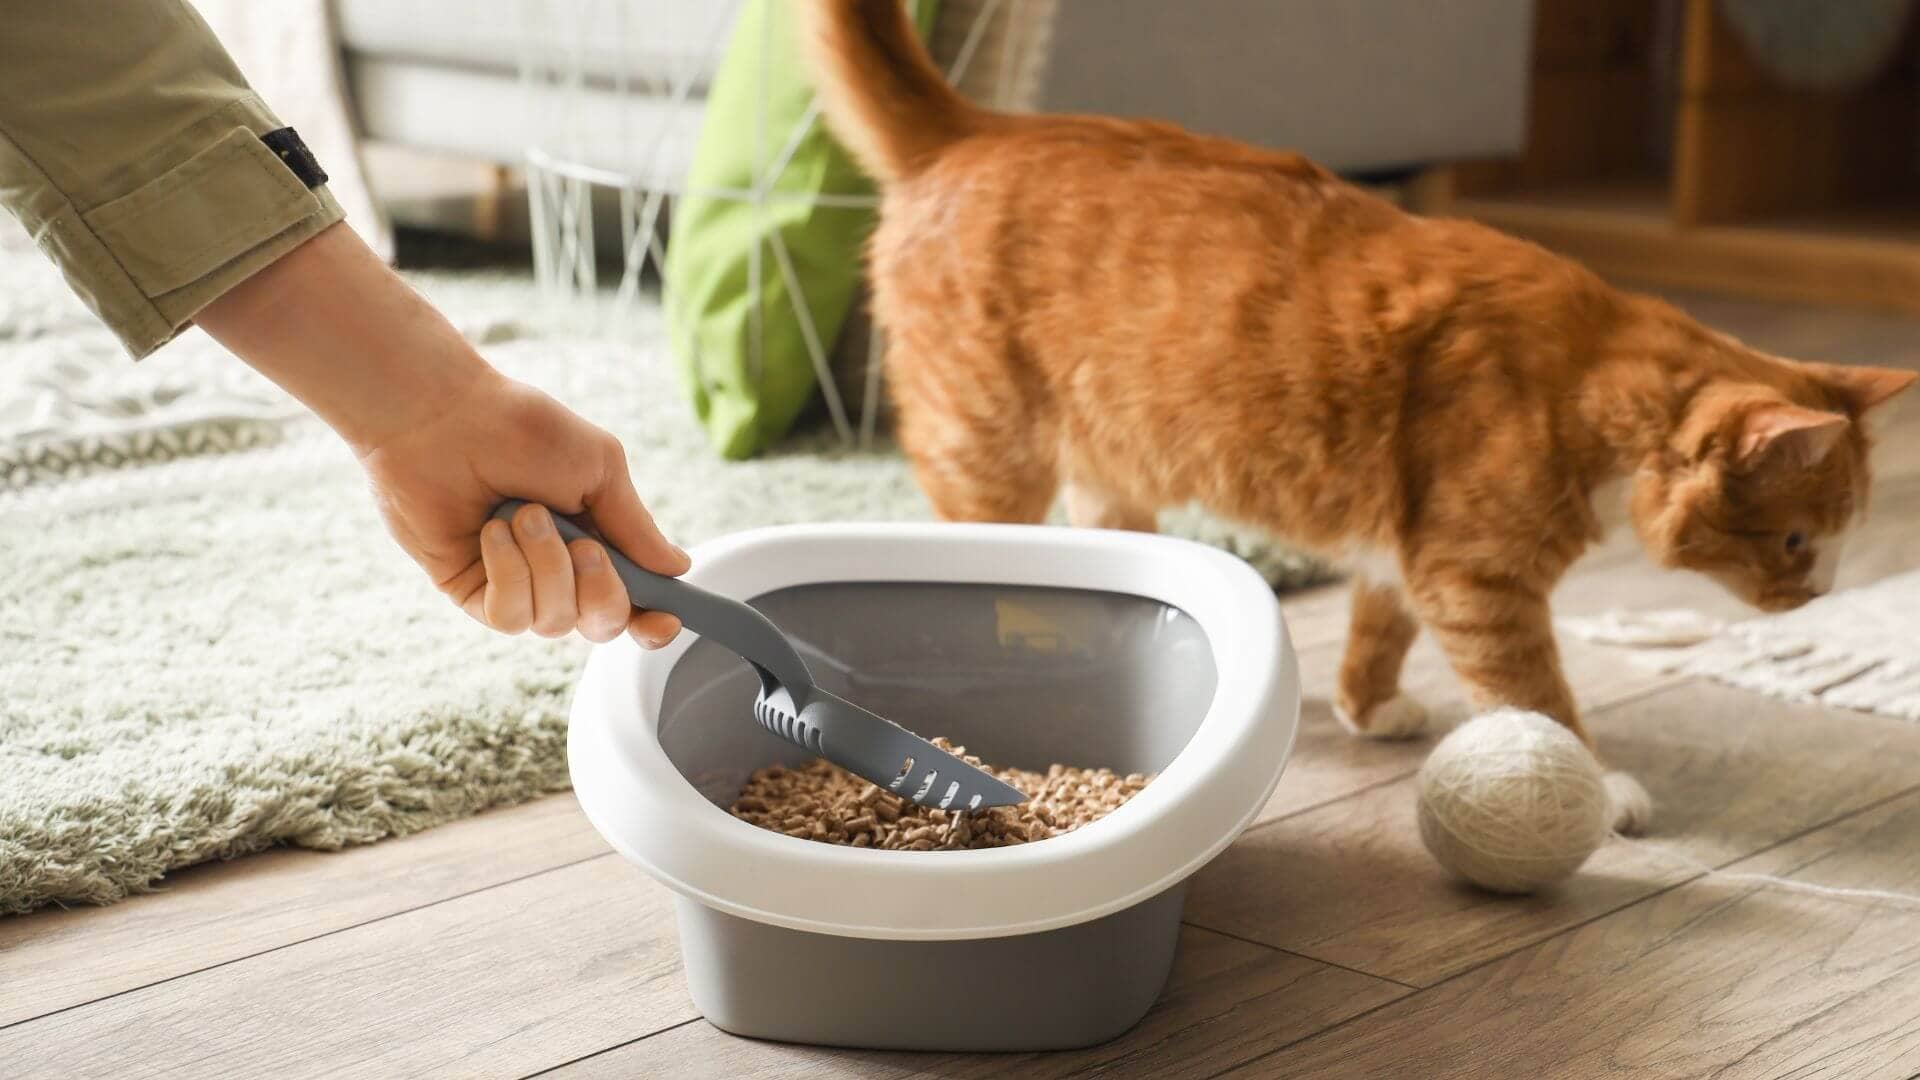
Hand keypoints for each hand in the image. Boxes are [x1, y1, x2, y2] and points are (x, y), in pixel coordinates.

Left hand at [359, 374, 688, 643]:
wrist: (443, 418)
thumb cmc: (522, 430)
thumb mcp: (599, 469)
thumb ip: (636, 526)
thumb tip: (677, 567)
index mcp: (599, 542)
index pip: (635, 603)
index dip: (652, 622)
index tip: (663, 620)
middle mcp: (560, 572)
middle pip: (602, 625)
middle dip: (601, 589)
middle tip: (584, 545)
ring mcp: (516, 585)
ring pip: (556, 623)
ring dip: (547, 566)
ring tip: (523, 514)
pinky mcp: (473, 592)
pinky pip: (509, 616)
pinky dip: (509, 573)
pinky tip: (493, 532)